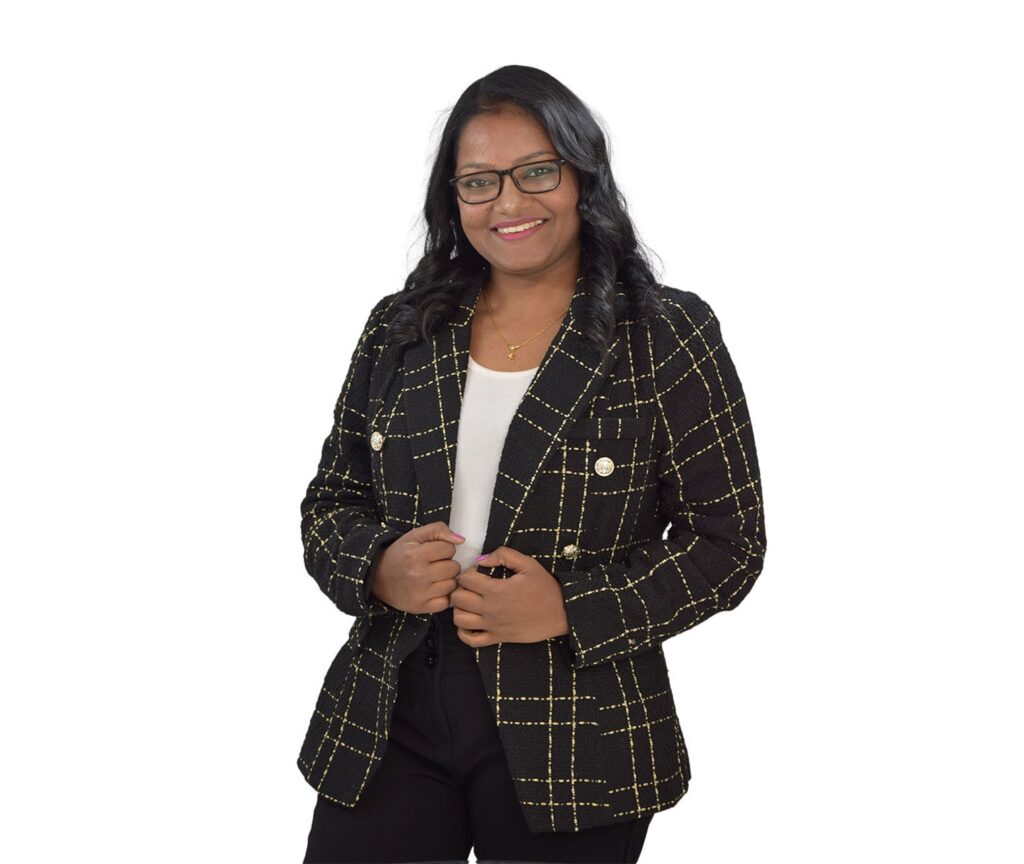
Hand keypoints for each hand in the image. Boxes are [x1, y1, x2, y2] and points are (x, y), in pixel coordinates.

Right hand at [370, 522, 463, 613]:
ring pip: (452, 585)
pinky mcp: (421, 607)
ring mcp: (420, 593)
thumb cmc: (400, 554)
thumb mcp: (415, 535)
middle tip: (434, 565)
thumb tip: (461, 540)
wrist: (378, 578)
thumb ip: (439, 530)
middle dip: (447, 564)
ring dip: (446, 580)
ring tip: (433, 577)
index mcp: (415, 554)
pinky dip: (442, 596)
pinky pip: (446, 602)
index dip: (444, 548)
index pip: (450, 548)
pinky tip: (432, 590)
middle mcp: (417, 575)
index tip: (433, 552)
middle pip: (454, 567)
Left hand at [449, 546, 569, 647]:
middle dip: (460, 589)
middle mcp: (490, 609)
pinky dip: (464, 632)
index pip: (465, 579)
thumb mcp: (528, 564)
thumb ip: (503, 556)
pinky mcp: (498, 638)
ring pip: (459, 620)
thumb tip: (481, 559)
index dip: (468, 572)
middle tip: (471, 586)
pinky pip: (471, 640)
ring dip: (459, 609)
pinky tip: (471, 621)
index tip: (478, 573)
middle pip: (457, 599)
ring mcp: (493, 626)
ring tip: (470, 602)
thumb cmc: (545, 588)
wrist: (562, 613)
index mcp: (496, 590)